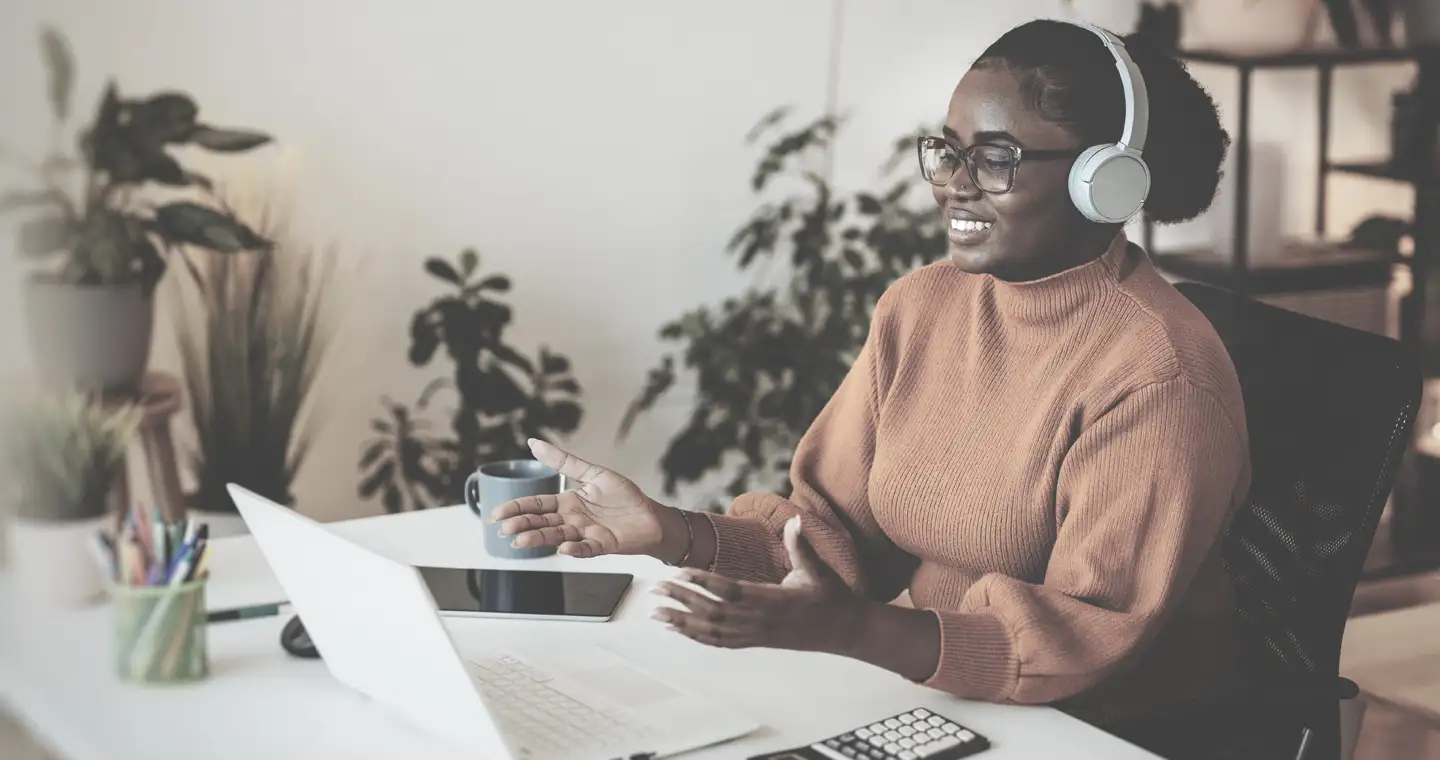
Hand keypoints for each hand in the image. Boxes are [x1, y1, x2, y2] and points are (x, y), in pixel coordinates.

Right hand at [489, 438, 668, 557]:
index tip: (497, 514)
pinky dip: (575, 549)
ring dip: (539, 539)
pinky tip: (564, 548)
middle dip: (522, 525)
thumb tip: (534, 442)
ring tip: (520, 541)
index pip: (537, 505)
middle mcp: (573, 520)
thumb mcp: (593, 473)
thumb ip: (564, 461)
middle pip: (542, 522)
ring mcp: (586, 534)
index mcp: (569, 502)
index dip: (517, 508)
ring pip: (557, 536)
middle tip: (503, 528)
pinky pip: (586, 549)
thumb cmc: (624, 497)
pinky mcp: (603, 544)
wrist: (651, 516)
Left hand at [651, 516, 865, 654]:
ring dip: (682, 622)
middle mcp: (760, 621)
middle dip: (682, 600)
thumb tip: (795, 520)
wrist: (843, 631)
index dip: (705, 582)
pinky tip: (678, 628)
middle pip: (713, 611)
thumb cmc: (830, 597)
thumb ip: (801, 546)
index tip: (681, 571)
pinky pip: (720, 642)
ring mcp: (755, 634)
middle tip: (655, 588)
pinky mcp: (754, 642)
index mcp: (773, 600)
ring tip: (655, 613)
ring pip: (712, 631)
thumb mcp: (819, 570)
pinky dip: (696, 635)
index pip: (732, 591)